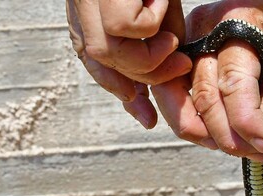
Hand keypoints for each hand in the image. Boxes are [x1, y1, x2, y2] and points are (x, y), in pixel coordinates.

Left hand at [66, 0, 191, 127]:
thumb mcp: (158, 8)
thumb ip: (157, 42)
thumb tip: (165, 82)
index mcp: (89, 11)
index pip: (94, 63)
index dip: (120, 90)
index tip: (147, 117)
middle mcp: (82, 5)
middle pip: (98, 61)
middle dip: (143, 77)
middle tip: (179, 67)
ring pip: (105, 52)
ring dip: (149, 55)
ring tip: (172, 41)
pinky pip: (123, 26)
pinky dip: (150, 23)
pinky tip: (162, 3)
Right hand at [152, 0, 262, 161]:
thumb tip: (260, 139)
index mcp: (240, 22)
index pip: (233, 83)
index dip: (246, 122)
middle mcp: (204, 29)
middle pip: (203, 96)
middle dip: (227, 136)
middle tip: (254, 153)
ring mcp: (187, 41)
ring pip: (178, 101)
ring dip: (204, 134)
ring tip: (236, 148)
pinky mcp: (181, 55)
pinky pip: (173, 96)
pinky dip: (190, 121)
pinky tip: (216, 135)